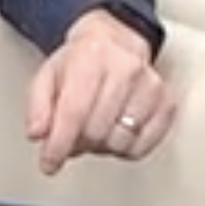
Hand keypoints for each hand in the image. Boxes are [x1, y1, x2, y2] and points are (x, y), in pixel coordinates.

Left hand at [26, 9, 173, 174]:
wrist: (116, 42)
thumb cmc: (82, 61)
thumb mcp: (47, 76)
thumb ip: (37, 106)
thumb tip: (38, 133)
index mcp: (91, 56)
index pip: (73, 112)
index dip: (58, 145)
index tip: (49, 163)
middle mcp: (126, 68)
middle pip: (96, 131)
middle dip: (78, 144)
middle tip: (72, 138)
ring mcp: (151, 86)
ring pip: (119, 142)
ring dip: (101, 147)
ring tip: (95, 130)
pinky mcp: (166, 103)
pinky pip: (142, 146)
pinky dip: (124, 149)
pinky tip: (115, 133)